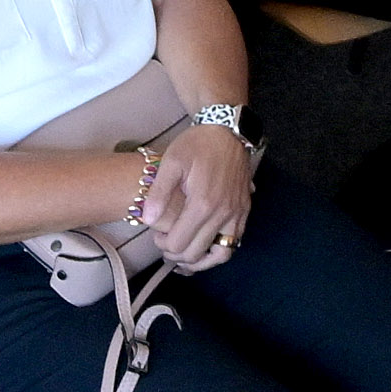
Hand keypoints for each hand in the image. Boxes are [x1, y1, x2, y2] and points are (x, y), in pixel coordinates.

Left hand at [144, 118, 254, 270]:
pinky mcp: (244, 211)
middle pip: (197, 253)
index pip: (179, 243)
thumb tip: (146, 220)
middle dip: (177, 254)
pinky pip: (234, 242)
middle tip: (166, 243)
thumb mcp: (171, 162)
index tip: (156, 234)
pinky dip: (218, 251)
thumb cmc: (197, 145)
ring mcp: (237, 214)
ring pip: (221, 255)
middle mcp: (223, 214)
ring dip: (201, 260)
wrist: (227, 131)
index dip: (163, 245)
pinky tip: (205, 246)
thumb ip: (158, 193)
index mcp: (202, 204)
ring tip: (184, 255)